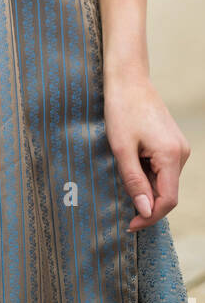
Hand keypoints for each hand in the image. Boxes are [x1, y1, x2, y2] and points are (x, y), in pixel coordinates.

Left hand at [103, 73, 190, 230]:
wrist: (128, 78)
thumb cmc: (121, 109)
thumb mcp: (121, 147)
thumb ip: (134, 180)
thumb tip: (145, 210)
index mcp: (171, 156)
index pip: (167, 200)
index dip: (149, 216)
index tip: (129, 224)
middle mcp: (181, 153)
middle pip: (166, 192)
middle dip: (145, 201)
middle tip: (121, 205)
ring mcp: (179, 146)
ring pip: (164, 180)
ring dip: (145, 185)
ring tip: (122, 173)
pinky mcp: (172, 142)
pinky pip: (162, 167)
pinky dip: (147, 172)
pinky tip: (130, 162)